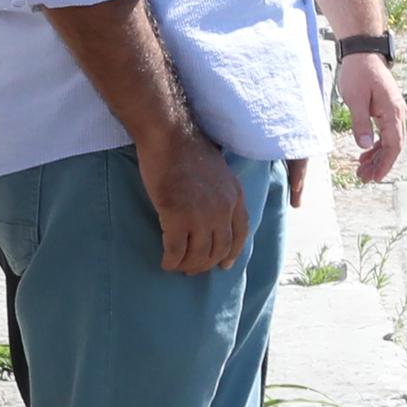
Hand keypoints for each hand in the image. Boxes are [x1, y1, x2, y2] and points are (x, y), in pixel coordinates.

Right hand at [136, 127, 249, 274]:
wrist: (170, 137)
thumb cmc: (189, 149)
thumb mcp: (219, 172)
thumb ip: (222, 194)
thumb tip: (214, 213)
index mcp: (235, 197)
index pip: (241, 233)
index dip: (232, 253)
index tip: (224, 265)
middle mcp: (223, 209)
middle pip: (219, 249)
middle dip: (206, 264)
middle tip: (193, 270)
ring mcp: (201, 215)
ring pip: (198, 255)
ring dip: (188, 266)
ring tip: (178, 267)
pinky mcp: (177, 217)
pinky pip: (175, 250)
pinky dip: (170, 261)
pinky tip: (165, 263)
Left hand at [336, 49, 406, 184]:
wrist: (363, 52)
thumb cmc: (358, 72)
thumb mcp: (355, 99)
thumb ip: (360, 123)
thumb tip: (364, 146)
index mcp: (392, 111)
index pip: (394, 145)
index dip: (385, 164)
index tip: (375, 177)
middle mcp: (398, 113)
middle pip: (394, 146)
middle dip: (380, 164)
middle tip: (363, 177)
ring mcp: (394, 111)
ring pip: (390, 140)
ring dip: (378, 156)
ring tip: (362, 169)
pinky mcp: (387, 109)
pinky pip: (386, 132)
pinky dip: (377, 145)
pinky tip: (366, 153)